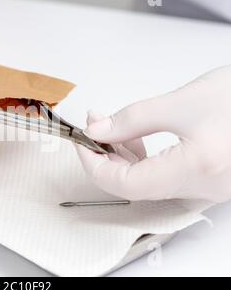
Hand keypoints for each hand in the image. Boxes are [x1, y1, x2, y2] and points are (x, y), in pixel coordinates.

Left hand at [76, 65, 230, 202]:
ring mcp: (206, 188)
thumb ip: (133, 118)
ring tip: (115, 127)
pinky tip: (139, 138)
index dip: (94, 163)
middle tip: (95, 126)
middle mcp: (201, 188)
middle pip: (133, 186)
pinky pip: (164, 179)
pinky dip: (144, 159)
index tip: (81, 140)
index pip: (123, 183)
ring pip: (148, 183)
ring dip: (123, 157)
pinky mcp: (208, 180)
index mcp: (194, 169)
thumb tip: (97, 130)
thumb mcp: (182, 101)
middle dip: (106, 156)